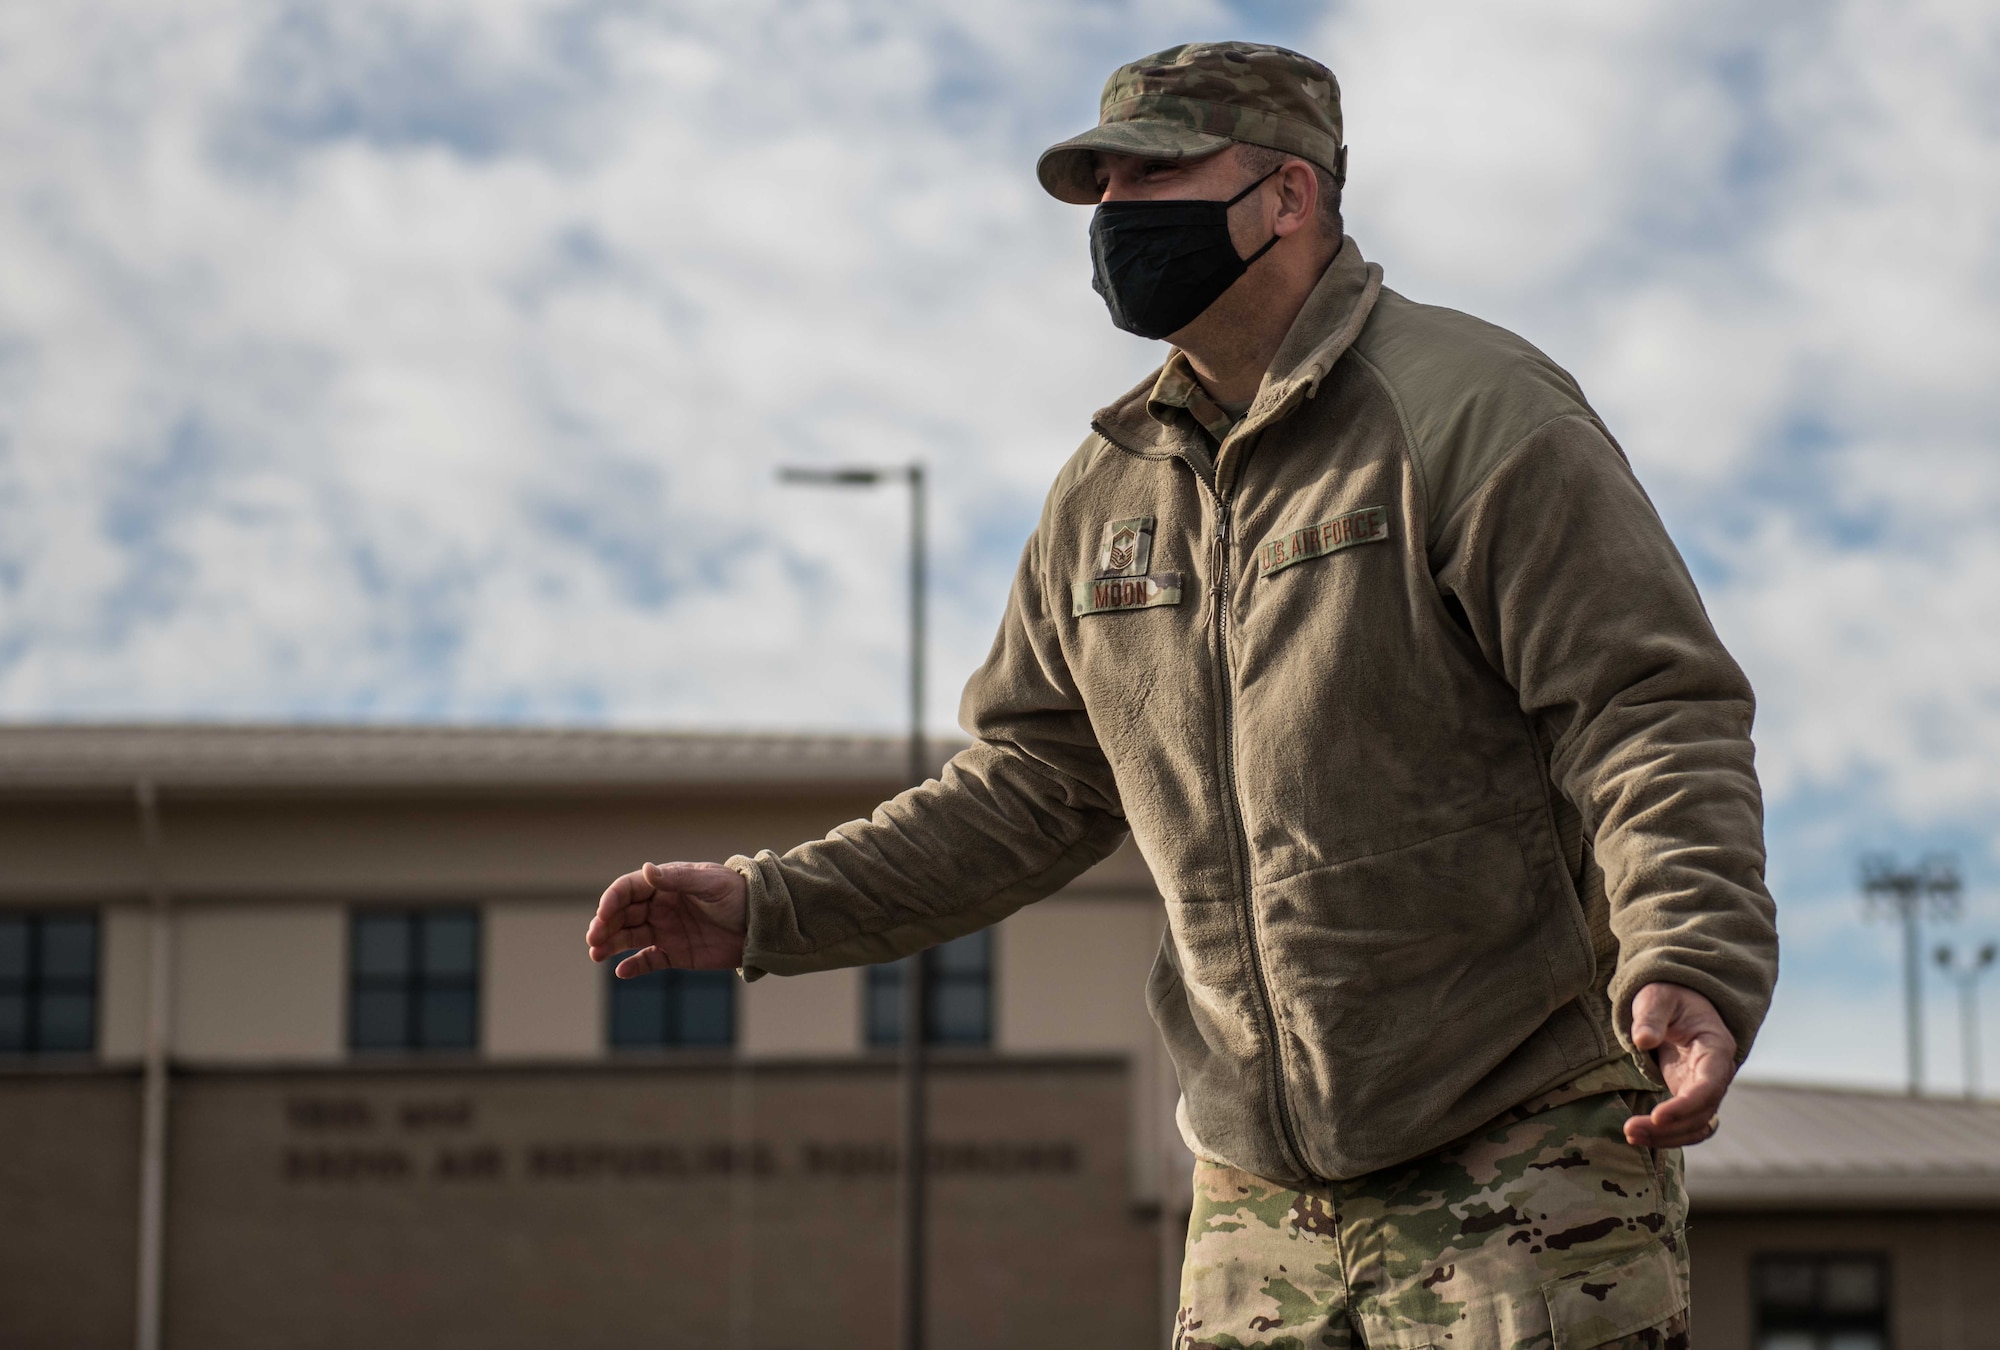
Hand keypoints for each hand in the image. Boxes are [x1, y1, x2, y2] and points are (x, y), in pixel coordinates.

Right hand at [586, 861, 747, 975]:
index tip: (602, 916)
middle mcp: (660, 907)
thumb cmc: (738, 895)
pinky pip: (647, 961)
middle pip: (622, 914)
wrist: (762, 923)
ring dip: (610, 944)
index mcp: (665, 884)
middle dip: (604, 925)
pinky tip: (621, 971)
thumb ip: (678, 880)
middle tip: (593, 939)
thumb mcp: (710, 883)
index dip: (611, 901)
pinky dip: (633, 967)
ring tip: (596, 954)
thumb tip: (646, 870)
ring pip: (628, 938)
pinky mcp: (675, 953)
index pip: (628, 889)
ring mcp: (665, 930)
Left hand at [1622, 982, 1736, 1147]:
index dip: (1685, 1105)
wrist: (1676, 999)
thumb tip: (1643, 1041)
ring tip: (1630, 1135)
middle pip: (1702, 1112)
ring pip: (1696, 1124)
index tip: (1657, 1116)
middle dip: (1670, 1127)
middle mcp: (1716, 1072)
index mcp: (1716, 1047)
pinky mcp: (1688, 1094)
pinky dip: (1668, 1134)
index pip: (1709, 1085)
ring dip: (1666, 1136)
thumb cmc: (1667, 995)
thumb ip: (1651, 1016)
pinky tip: (1641, 1135)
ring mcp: (1704, 1086)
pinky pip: (1686, 1123)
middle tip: (1630, 1130)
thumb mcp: (1657, 997)